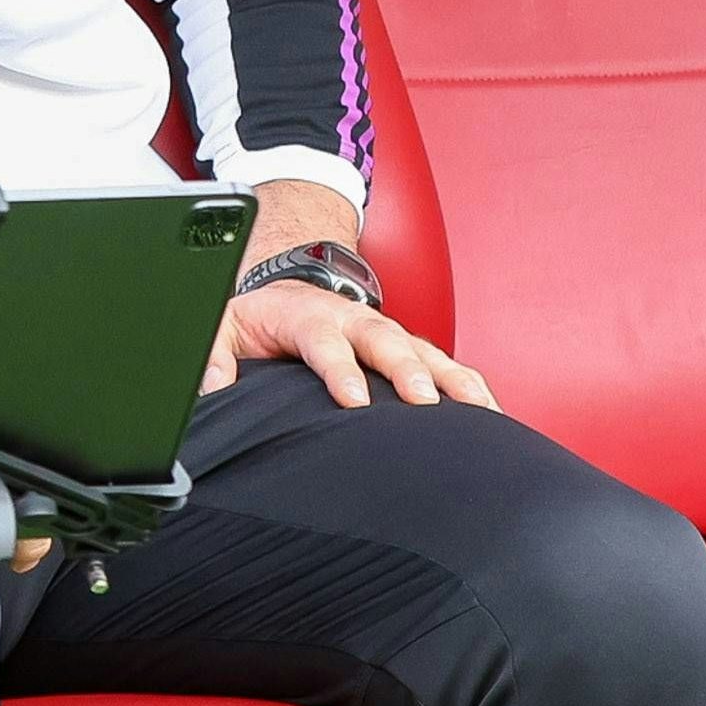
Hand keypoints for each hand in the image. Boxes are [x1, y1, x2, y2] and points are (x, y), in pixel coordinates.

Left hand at [203, 284, 493, 409]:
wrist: (286, 288)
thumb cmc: (256, 318)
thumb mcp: (221, 329)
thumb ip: (213, 359)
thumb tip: (211, 392)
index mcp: (307, 317)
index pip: (324, 343)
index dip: (339, 371)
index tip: (353, 401)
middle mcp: (355, 321)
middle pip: (386, 342)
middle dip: (407, 371)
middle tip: (423, 402)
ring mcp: (387, 333)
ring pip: (426, 352)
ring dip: (455, 381)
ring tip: (482, 413)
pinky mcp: (408, 348)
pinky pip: (446, 367)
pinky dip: (471, 389)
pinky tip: (493, 418)